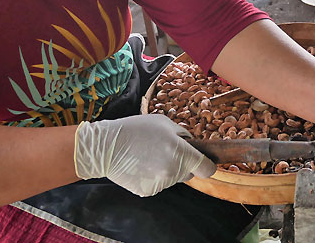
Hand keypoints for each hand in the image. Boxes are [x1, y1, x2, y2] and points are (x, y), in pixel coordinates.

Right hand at [74, 114, 215, 196]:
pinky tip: (141, 165)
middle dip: (183, 164)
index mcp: (181, 153)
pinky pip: (158, 184)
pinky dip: (153, 177)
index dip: (207, 165)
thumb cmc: (137, 130)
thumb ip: (184, 136)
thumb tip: (193, 146)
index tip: (204, 162)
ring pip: (173, 178)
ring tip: (149, 156)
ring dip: (167, 170)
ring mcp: (160, 184)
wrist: (107, 147)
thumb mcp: (165, 123)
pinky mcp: (148, 191)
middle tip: (166, 151)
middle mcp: (173, 172)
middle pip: (189, 173)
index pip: (207, 169)